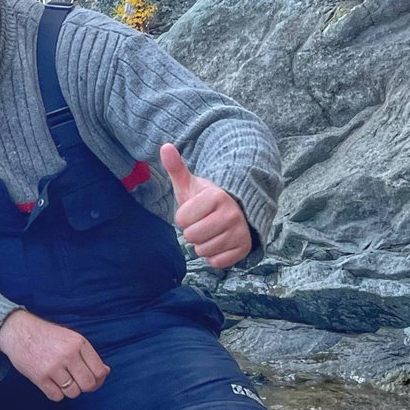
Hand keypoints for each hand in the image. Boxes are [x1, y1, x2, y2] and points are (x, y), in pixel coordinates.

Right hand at [0, 309, 108, 400]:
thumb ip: (88, 355)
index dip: (99, 380)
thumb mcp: (71, 338)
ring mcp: (53, 367)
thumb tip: (105, 372)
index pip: (99, 371)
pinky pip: (57, 396)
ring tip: (61, 381)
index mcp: (79, 343)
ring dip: (69, 391)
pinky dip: (56, 394)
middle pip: (88, 384)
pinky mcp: (39, 377)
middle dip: (84, 387)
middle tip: (77, 383)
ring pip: (73, 392)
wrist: (18, 332)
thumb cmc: (46, 336)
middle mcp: (68, 355)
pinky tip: (52, 384)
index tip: (93, 381)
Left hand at [162, 143, 251, 268]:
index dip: (184, 217)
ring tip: (212, 232)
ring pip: (203, 251)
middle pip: (192, 237)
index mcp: (217, 197)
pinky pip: (216, 262)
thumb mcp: (190, 185)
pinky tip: (220, 242)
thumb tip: (165, 146)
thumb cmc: (205, 201)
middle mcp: (232, 214)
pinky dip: (214, 256)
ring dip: (202, 244)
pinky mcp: (244, 249)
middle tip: (203, 223)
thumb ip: (176, 168)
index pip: (182, 220)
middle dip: (192, 232)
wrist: (235, 212)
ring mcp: (240, 233)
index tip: (195, 211)